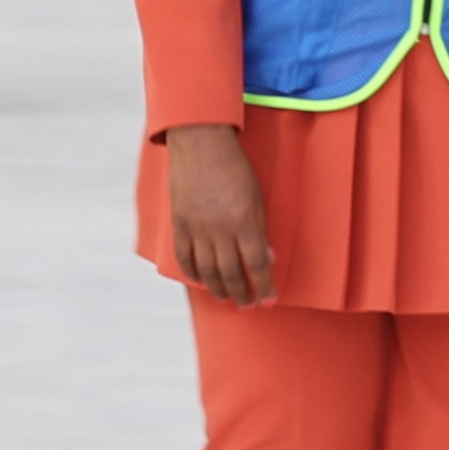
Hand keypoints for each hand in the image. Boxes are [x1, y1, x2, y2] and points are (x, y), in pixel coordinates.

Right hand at [164, 123, 275, 306]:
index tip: (269, 299)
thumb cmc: (234, 167)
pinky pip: (185, 257)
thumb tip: (268, 258)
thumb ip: (260, 229)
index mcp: (243, 221)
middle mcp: (219, 230)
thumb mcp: (256, 197)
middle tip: (248, 305)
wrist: (200, 143)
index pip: (256, 264)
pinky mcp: (179, 224)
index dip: (264, 286)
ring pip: (207, 271)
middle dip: (242, 294)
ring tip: (227, 298)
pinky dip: (193, 273)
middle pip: (231, 273)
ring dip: (219, 289)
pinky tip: (201, 281)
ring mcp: (196, 228)